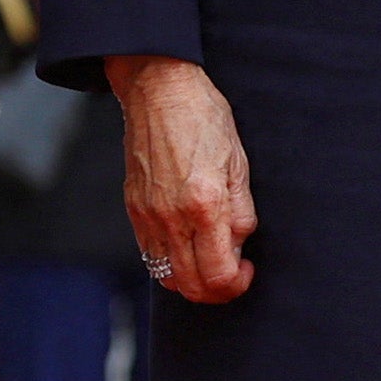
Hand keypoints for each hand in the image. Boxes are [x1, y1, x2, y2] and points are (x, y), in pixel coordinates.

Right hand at [111, 54, 258, 303]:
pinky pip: (150, 255)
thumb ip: (241, 212)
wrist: (160, 90)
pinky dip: (171, 262)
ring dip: (192, 279)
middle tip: (232, 271)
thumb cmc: (203, 117)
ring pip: (167, 278)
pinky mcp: (133, 209)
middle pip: (192, 287)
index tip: (247, 269)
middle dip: (217, 290)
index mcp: (204, 205)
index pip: (218, 276)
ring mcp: (148, 216)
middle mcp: (171, 217)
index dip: (237, 284)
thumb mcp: (239, 163)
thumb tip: (238, 247)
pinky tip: (187, 241)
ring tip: (209, 257)